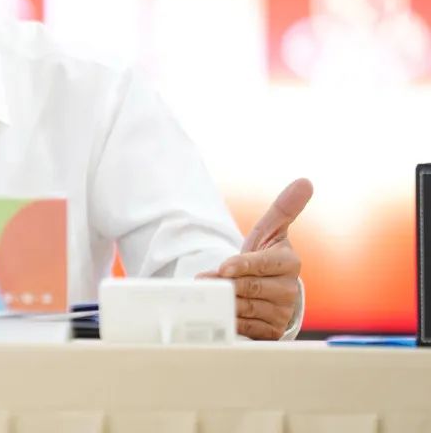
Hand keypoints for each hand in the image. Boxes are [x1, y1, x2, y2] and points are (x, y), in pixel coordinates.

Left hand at [198, 178, 312, 339]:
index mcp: (289, 263)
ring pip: (243, 308)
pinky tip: (224, 312)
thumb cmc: (266, 256)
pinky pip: (245, 327)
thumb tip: (305, 181)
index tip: (224, 267)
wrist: (267, 289)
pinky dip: (230, 319)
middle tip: (206, 281)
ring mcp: (282, 313)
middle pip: (248, 288)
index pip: (262, 264)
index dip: (241, 266)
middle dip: (225, 284)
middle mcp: (289, 290)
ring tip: (214, 294)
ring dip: (224, 301)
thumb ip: (284, 208)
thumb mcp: (272, 231)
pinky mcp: (271, 332)